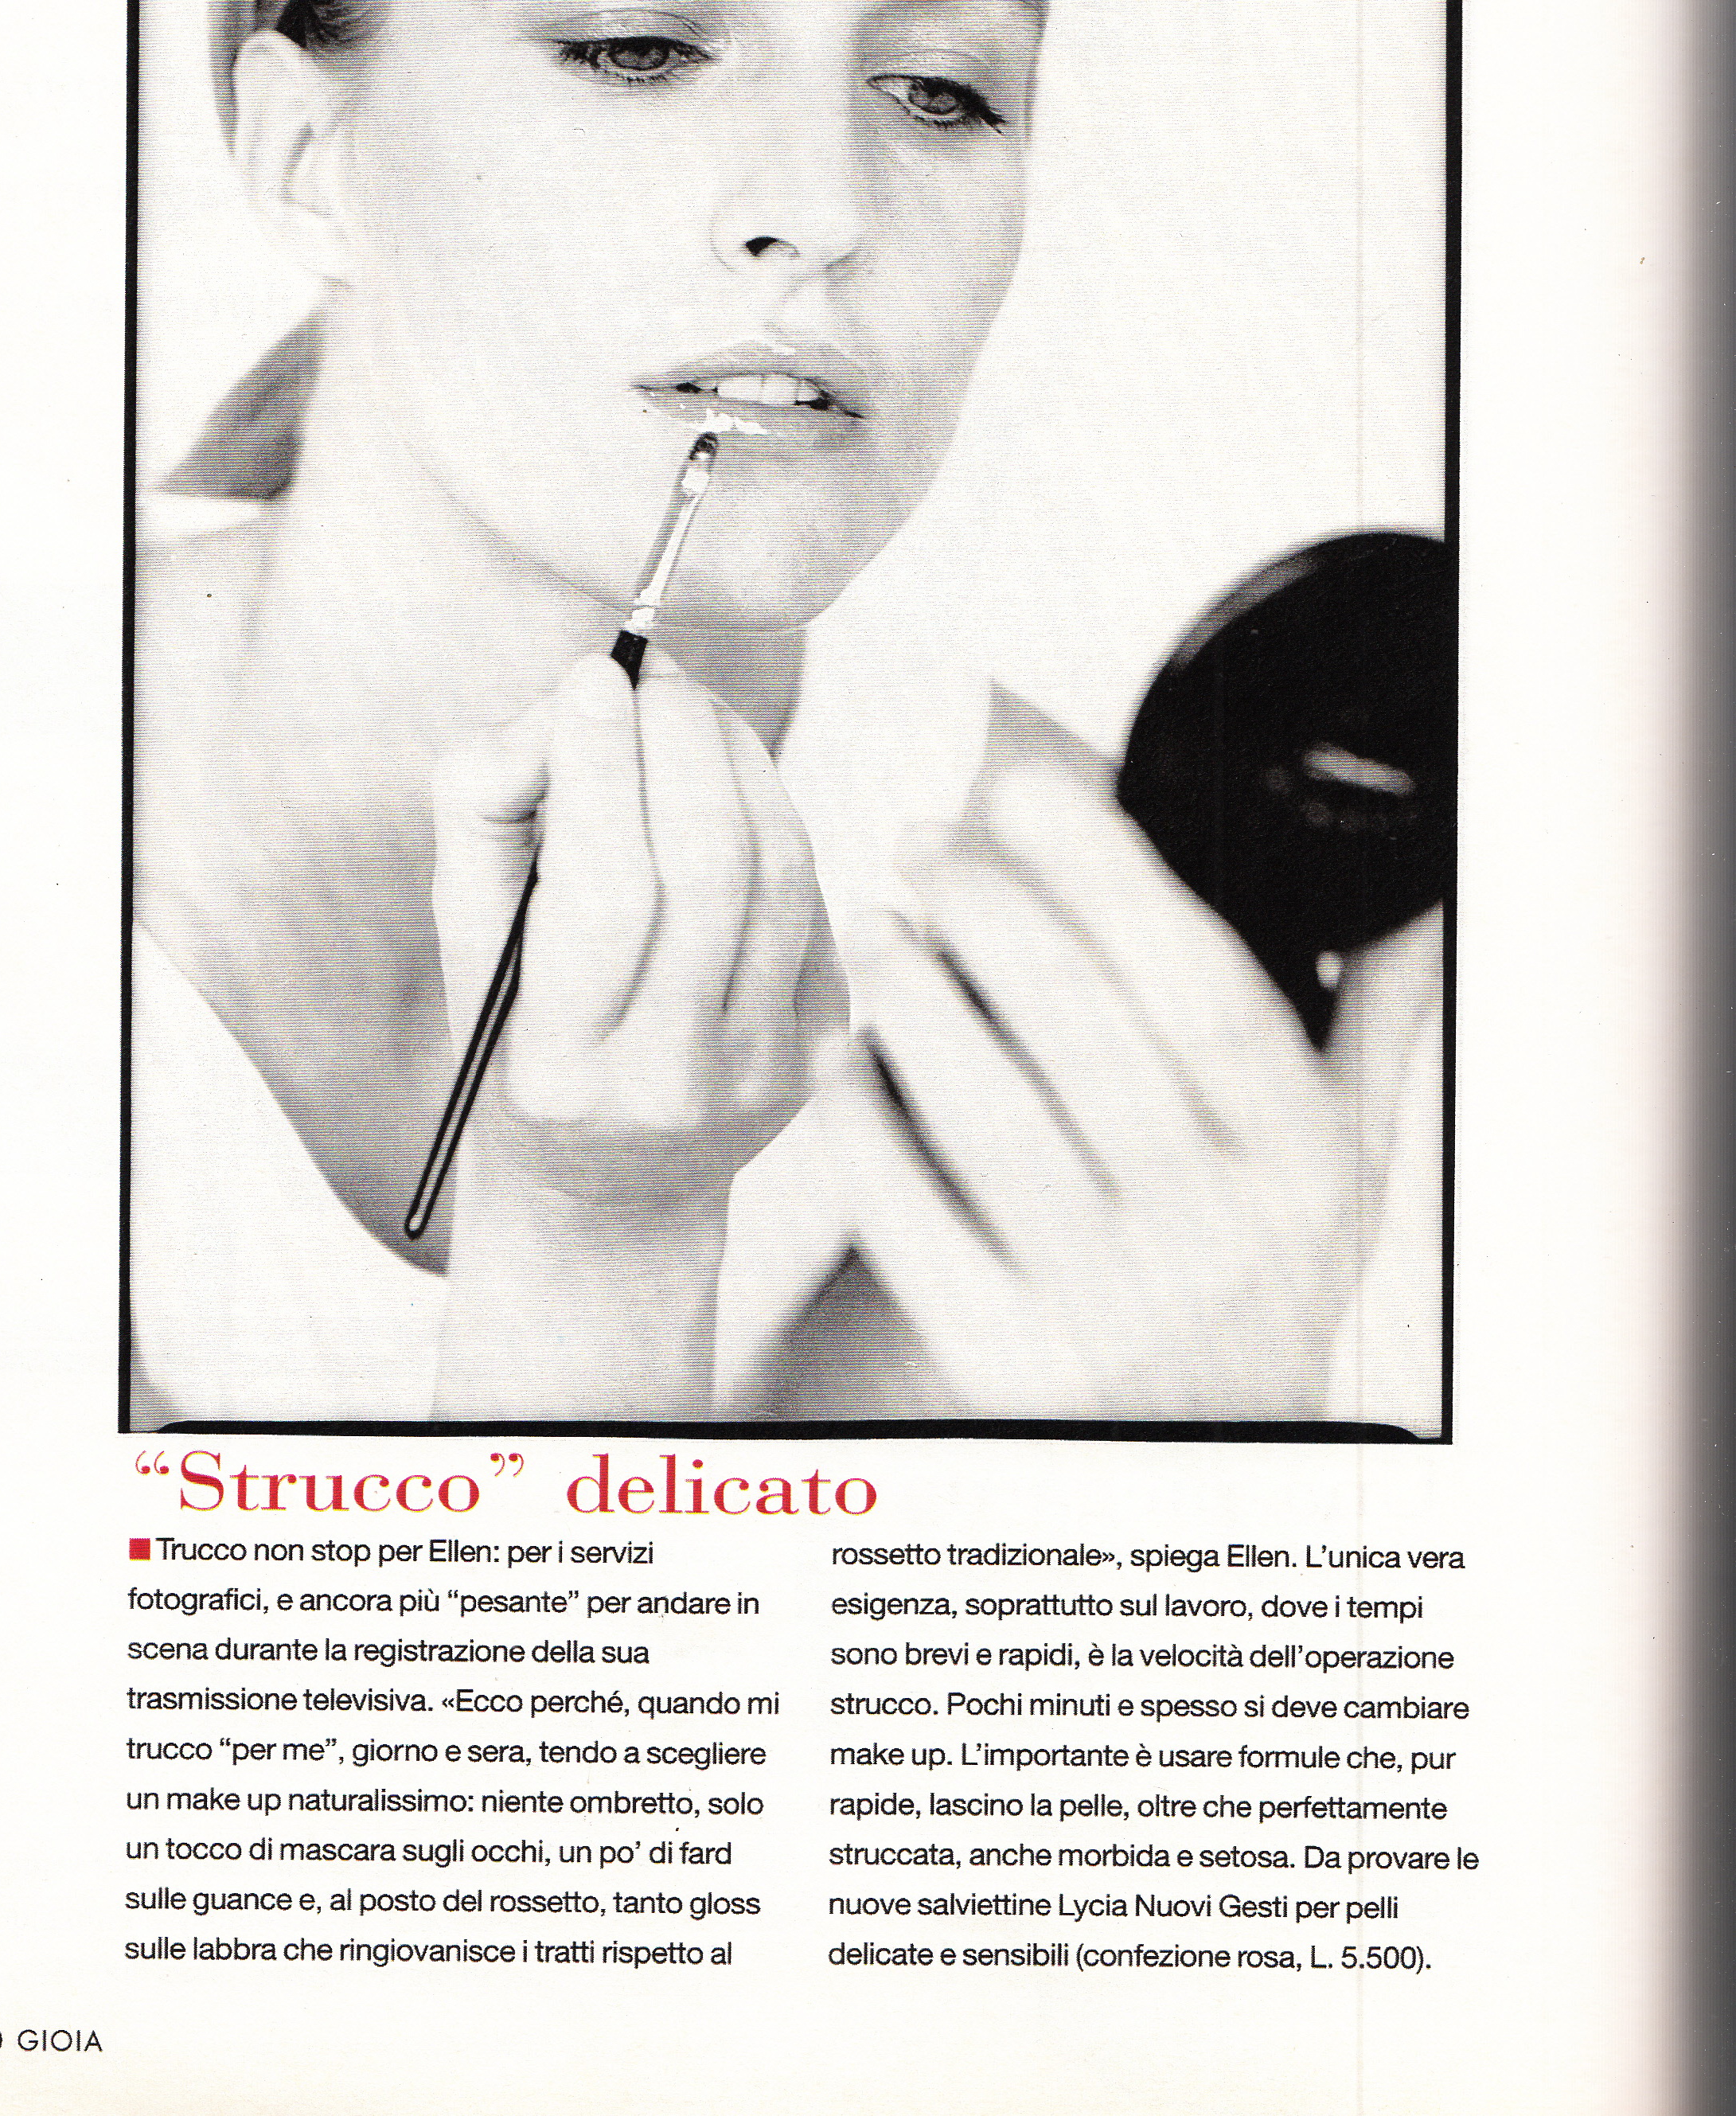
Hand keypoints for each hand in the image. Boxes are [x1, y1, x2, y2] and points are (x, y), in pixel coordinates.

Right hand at [427, 650, 844, 1415]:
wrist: (610, 1188)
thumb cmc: (521, 1035)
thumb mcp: (467, 946)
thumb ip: (481, 820)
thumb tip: (550, 712)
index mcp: (561, 1066)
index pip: (606, 893)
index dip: (602, 766)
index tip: (591, 673)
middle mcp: (671, 1081)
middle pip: (707, 868)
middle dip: (681, 741)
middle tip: (650, 676)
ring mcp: (763, 1071)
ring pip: (776, 870)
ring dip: (736, 761)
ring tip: (687, 711)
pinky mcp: (823, 1049)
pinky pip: (812, 896)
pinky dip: (772, 814)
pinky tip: (729, 782)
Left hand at [817, 760, 1440, 1420]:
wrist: (1205, 1464)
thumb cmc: (1257, 1276)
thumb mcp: (1344, 1165)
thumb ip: (1371, 1026)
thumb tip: (1413, 898)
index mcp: (1299, 1165)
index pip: (1201, 988)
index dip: (1107, 875)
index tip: (1024, 789)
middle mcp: (1214, 1238)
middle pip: (1083, 1035)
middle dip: (989, 914)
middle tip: (923, 844)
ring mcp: (1105, 1309)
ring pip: (987, 1118)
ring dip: (916, 1001)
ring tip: (878, 928)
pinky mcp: (1002, 1362)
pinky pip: (908, 1220)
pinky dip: (861, 1125)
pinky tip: (841, 1056)